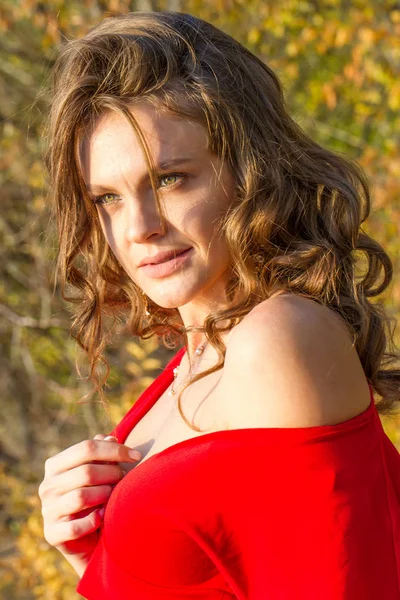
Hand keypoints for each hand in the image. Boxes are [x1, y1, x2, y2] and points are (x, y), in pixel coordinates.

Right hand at [38, 434, 140, 575]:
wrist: (89, 538)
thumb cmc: (97, 497)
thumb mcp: (99, 472)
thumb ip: (102, 453)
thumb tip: (110, 437)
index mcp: (55, 465)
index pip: (86, 447)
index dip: (114, 449)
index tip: (136, 455)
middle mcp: (47, 486)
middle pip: (86, 471)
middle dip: (113, 474)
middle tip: (125, 480)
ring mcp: (47, 510)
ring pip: (81, 497)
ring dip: (105, 495)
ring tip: (115, 497)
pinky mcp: (52, 534)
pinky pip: (76, 526)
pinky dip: (94, 521)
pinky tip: (103, 517)